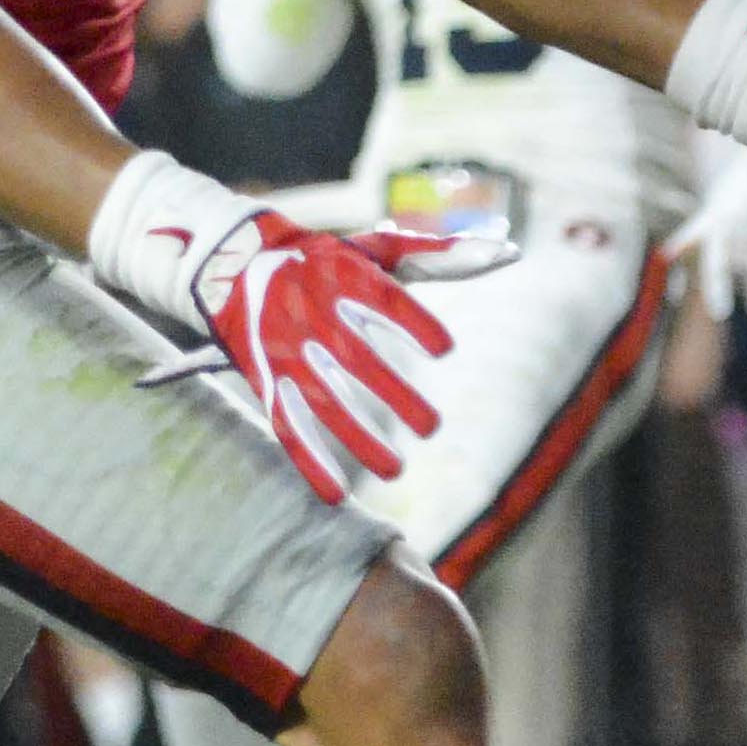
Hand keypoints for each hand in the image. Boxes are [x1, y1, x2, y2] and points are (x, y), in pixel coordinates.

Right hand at [88, 156, 505, 503]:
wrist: (235, 266)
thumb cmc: (326, 261)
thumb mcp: (378, 251)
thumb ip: (442, 256)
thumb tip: (511, 253)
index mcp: (342, 277)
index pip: (381, 301)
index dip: (411, 324)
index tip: (444, 349)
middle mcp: (311, 313)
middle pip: (354, 359)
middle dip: (392, 395)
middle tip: (432, 428)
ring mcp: (286, 350)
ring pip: (322, 401)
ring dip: (356, 438)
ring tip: (395, 470)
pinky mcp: (266, 379)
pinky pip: (286, 424)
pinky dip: (308, 461)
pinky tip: (336, 494)